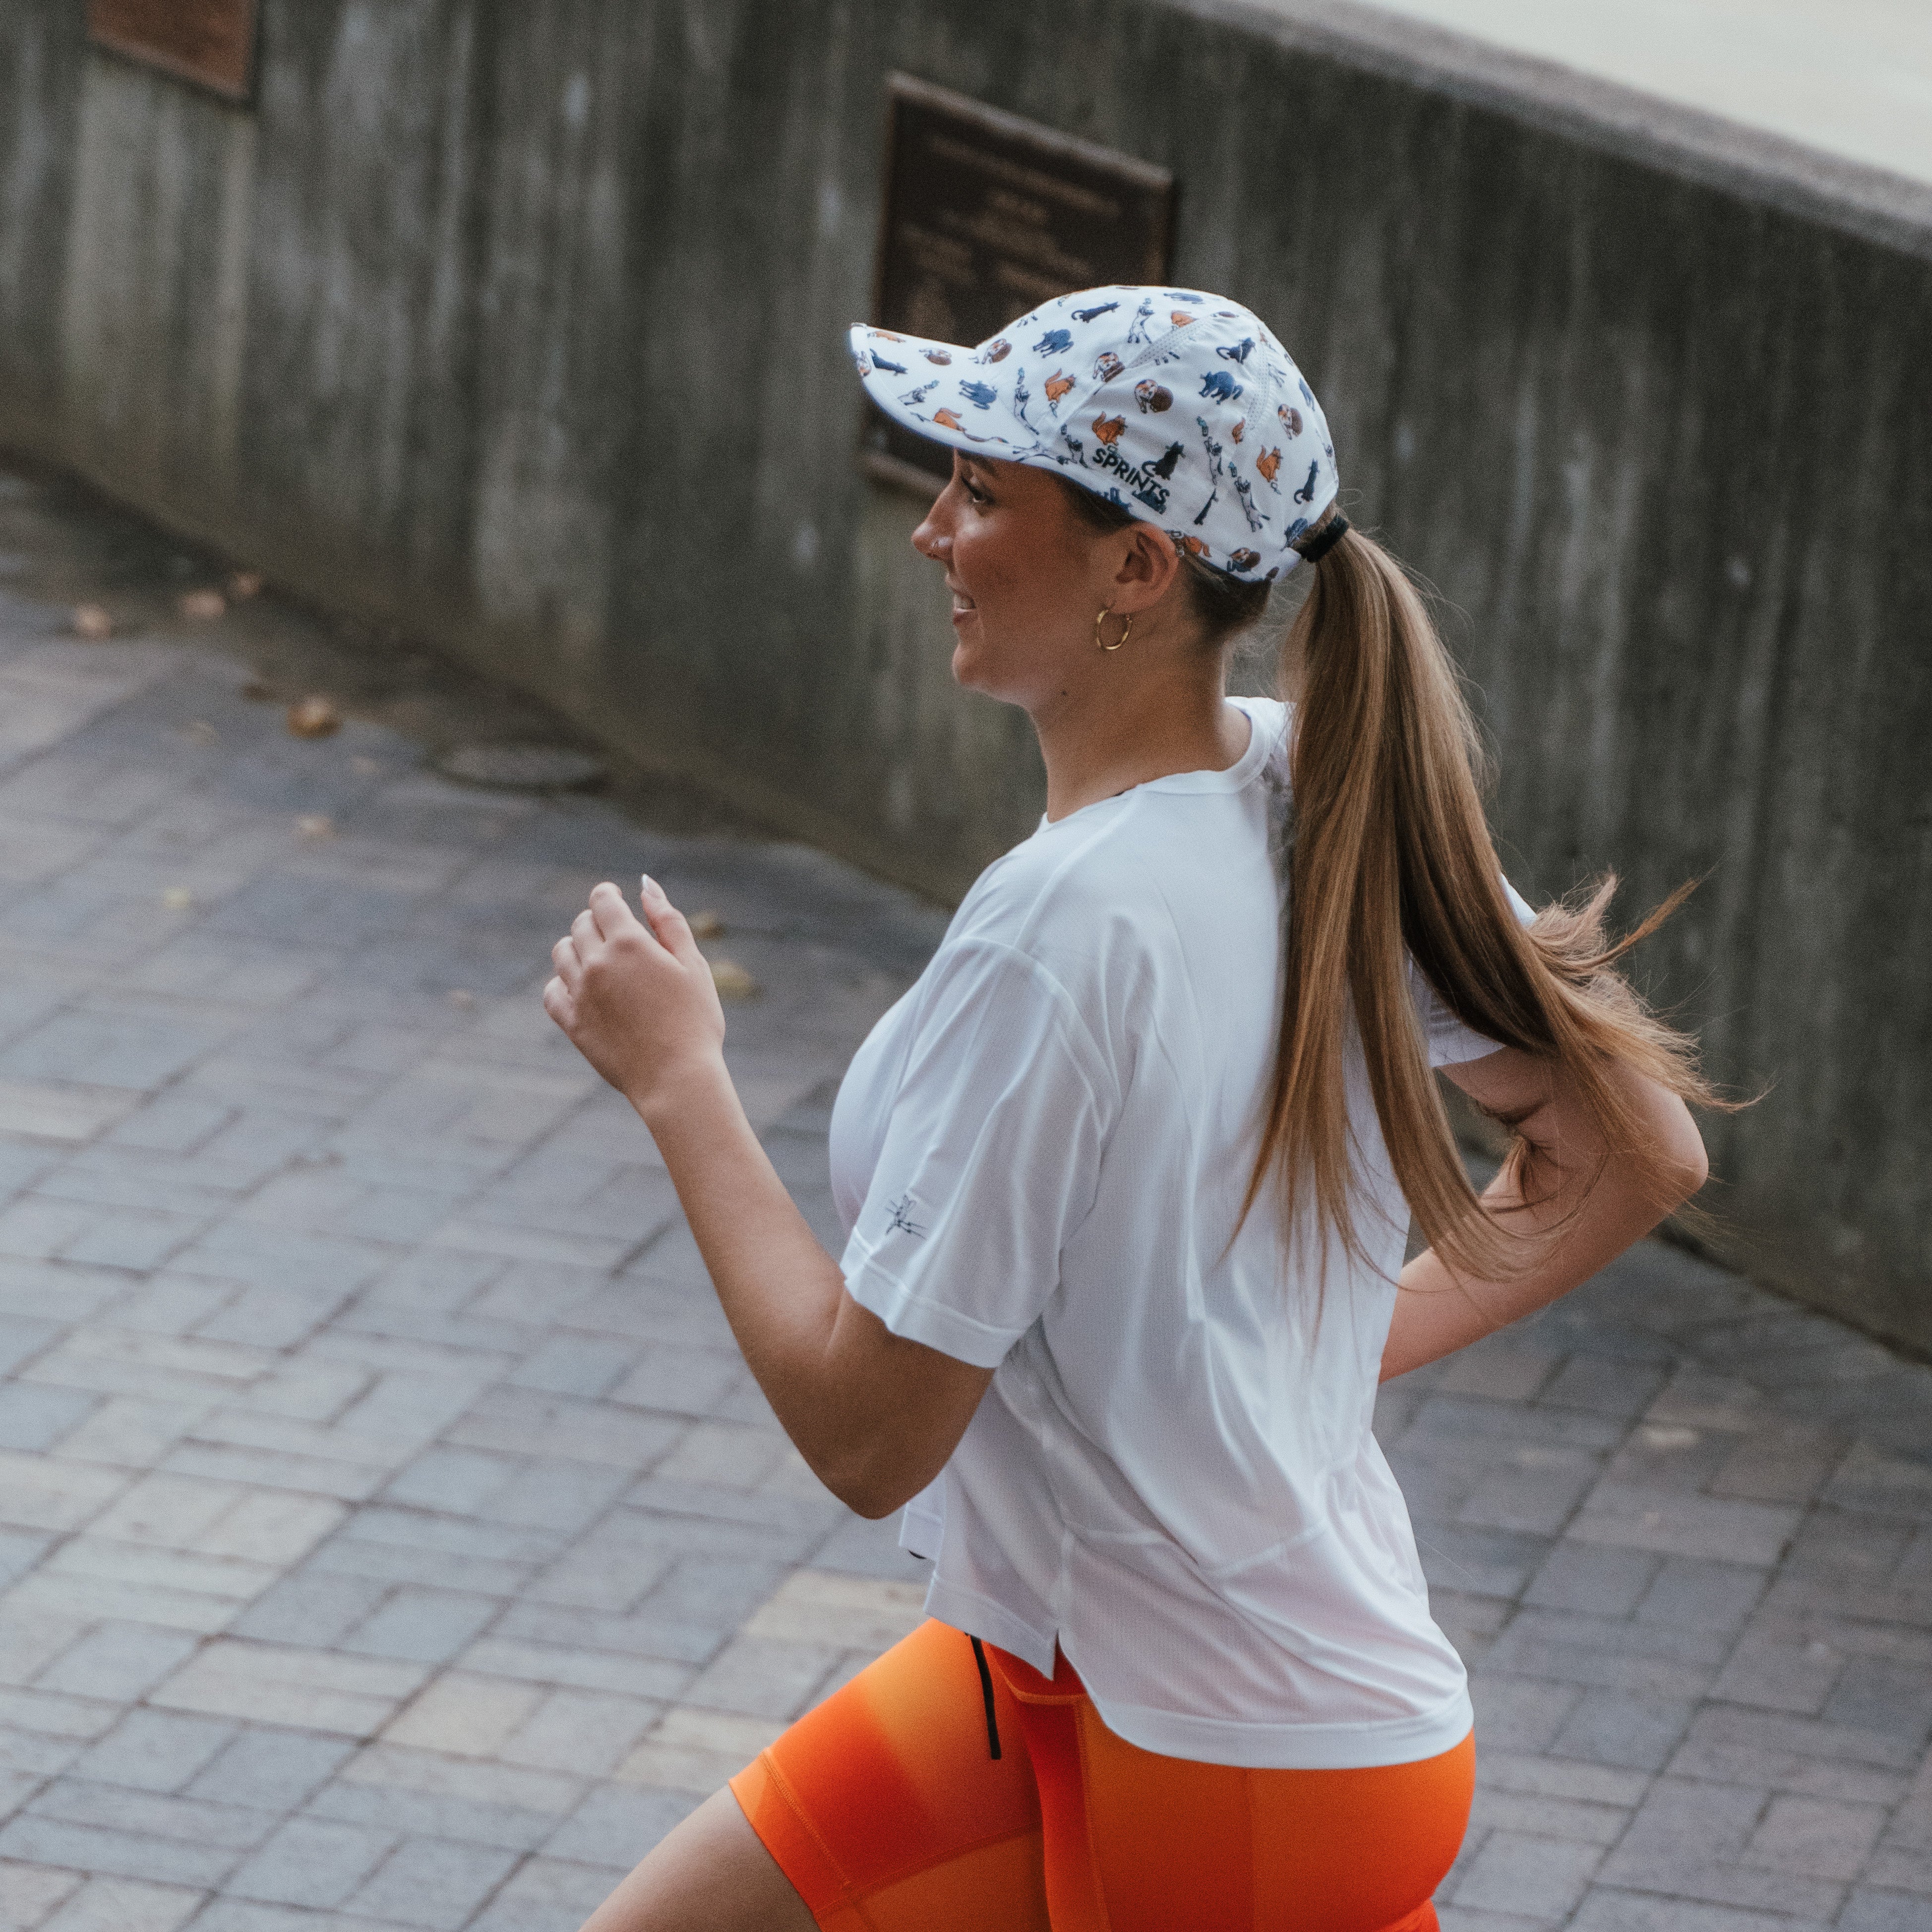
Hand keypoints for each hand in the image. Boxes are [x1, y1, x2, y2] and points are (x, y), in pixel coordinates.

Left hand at [544, 877, 725, 1111]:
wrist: (677, 1078)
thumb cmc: (695, 1020)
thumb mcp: (692, 964)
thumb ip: (668, 920)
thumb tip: (645, 885)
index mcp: (629, 943)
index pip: (602, 900)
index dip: (608, 895)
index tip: (616, 899)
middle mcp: (597, 963)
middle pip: (581, 924)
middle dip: (597, 921)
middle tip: (617, 934)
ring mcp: (580, 993)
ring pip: (562, 954)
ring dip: (578, 948)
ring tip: (602, 961)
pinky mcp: (572, 1023)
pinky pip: (551, 992)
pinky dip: (562, 983)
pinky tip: (584, 990)